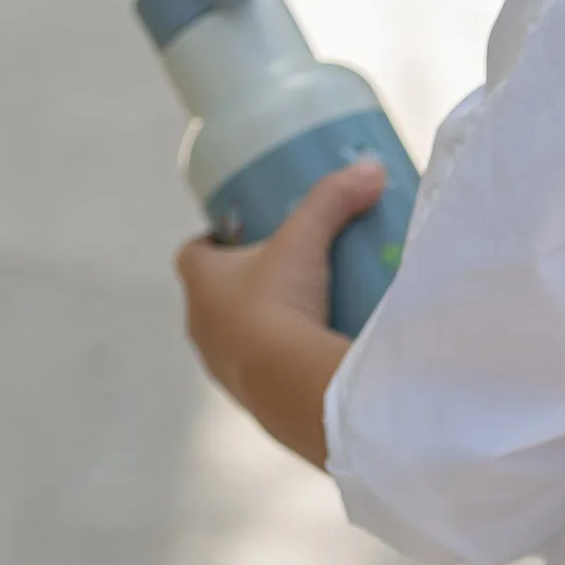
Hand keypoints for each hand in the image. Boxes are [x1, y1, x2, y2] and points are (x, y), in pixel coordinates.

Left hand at [174, 158, 385, 461]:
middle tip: (288, 275)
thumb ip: (334, 199)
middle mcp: (198, 323)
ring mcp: (218, 365)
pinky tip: (307, 357)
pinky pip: (257, 373)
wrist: (286, 382)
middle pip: (214, 296)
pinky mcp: (244, 397)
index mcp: (198, 280)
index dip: (216, 243)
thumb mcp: (307, 241)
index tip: (248, 238)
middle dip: (245, 285)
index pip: (194, 253)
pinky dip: (276, 363)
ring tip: (303, 317)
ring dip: (259, 328)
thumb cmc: (278, 302)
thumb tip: (370, 168)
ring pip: (234, 337)